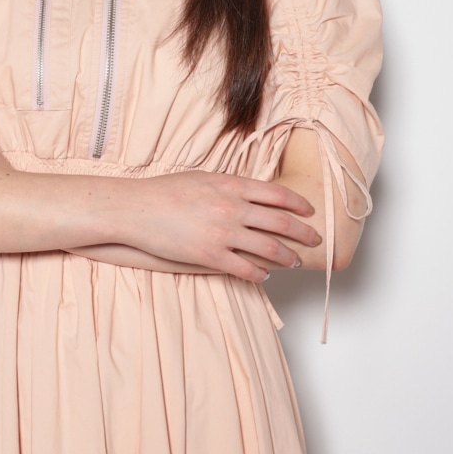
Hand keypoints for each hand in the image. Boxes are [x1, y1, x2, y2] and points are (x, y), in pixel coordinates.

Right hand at [121, 170, 320, 283]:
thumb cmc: (166, 192)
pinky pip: (245, 268)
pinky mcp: (210, 255)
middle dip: (304, 233)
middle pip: (282, 222)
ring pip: (270, 248)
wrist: (137, 209)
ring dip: (288, 256)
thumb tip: (249, 192)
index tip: (310, 211)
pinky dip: (260, 274)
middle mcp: (233, 208)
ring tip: (295, 261)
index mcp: (232, 185)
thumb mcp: (203, 178)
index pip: (278, 195)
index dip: (299, 204)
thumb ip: (229, 185)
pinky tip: (264, 276)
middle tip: (315, 239)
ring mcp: (223, 233)